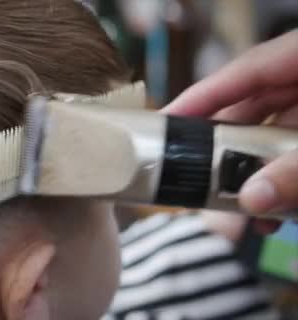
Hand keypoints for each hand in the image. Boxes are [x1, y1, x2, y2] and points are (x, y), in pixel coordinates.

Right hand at [164, 30, 297, 233]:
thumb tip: (252, 200)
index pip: (246, 71)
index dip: (202, 97)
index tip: (164, 123)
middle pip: (251, 112)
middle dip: (225, 155)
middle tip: (194, 182)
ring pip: (272, 140)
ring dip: (254, 178)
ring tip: (240, 214)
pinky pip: (293, 153)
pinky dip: (282, 182)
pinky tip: (276, 213)